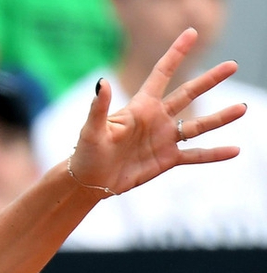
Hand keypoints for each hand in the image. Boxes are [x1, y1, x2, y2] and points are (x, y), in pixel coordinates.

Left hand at [69, 28, 246, 196]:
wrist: (90, 182)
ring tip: (242, 109)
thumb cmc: (87, 153)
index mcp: (140, 107)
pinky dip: (214, 154)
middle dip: (209, 80)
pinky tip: (234, 150)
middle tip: (232, 65)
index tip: (191, 34)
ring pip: (198, 126)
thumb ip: (99, 106)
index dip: (175, 54)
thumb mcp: (91, 129)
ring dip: (220, 118)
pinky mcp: (167, 159)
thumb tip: (100, 82)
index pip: (161, 74)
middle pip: (188, 94)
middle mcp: (156, 119)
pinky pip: (195, 155)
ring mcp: (164, 139)